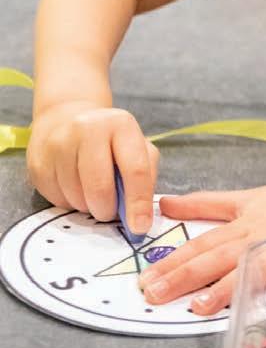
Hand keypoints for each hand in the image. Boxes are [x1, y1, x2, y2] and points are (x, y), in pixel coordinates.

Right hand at [26, 102, 158, 234]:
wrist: (66, 119)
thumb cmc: (109, 140)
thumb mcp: (137, 147)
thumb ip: (145, 176)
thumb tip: (140, 216)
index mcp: (121, 124)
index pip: (135, 169)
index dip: (138, 202)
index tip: (140, 227)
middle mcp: (88, 129)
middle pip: (100, 188)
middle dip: (107, 210)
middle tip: (109, 211)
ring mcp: (59, 144)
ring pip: (77, 198)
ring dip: (88, 207)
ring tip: (91, 193)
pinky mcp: (38, 162)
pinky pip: (57, 200)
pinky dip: (69, 203)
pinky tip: (74, 188)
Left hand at [140, 166, 265, 314]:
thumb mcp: (250, 196)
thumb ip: (208, 203)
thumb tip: (165, 204)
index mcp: (246, 222)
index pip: (203, 243)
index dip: (172, 261)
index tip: (143, 279)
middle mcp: (263, 236)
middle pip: (219, 257)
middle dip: (184, 277)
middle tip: (153, 295)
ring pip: (256, 270)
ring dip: (228, 290)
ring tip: (199, 307)